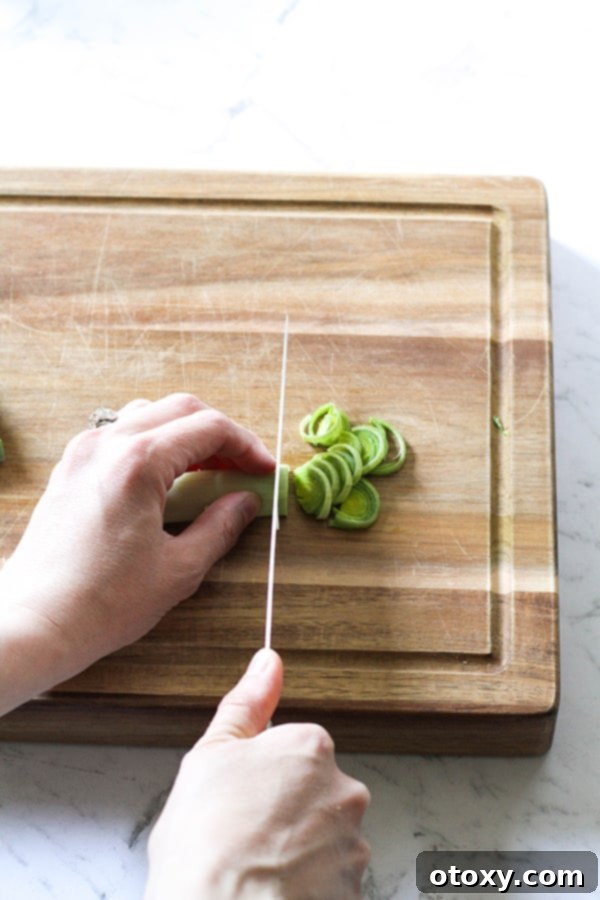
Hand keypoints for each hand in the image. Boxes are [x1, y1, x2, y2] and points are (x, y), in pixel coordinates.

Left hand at [0, 394, 273, 695]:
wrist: (36, 622)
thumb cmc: (102, 602)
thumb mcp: (179, 569)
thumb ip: (220, 526)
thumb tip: (245, 502)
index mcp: (138, 462)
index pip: (209, 428)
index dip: (247, 446)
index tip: (263, 470)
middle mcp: (107, 444)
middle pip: (181, 409)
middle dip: (220, 434)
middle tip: (242, 469)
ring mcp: (84, 452)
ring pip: (149, 414)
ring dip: (186, 434)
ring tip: (208, 471)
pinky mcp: (71, 468)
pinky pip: (121, 433)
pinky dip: (153, 443)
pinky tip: (166, 479)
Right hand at [145, 649, 370, 899]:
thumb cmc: (206, 843)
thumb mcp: (210, 756)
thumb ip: (246, 705)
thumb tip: (267, 663)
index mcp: (311, 748)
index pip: (294, 751)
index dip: (261, 777)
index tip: (240, 798)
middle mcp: (344, 791)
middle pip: (314, 794)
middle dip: (285, 813)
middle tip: (244, 836)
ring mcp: (352, 846)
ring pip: (324, 841)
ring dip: (298, 853)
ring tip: (256, 869)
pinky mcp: (354, 892)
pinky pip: (330, 882)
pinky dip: (308, 887)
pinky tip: (274, 892)